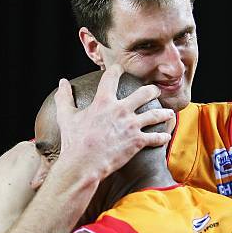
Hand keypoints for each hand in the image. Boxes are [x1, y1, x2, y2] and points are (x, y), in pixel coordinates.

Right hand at [54, 66, 172, 179]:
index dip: (117, 70)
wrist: (83, 164)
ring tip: (169, 112)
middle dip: (152, 90)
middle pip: (143, 93)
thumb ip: (64, 97)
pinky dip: (162, 137)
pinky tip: (166, 136)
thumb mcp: (66, 116)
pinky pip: (155, 138)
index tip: (121, 69)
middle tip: (155, 90)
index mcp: (103, 101)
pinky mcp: (137, 142)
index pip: (112, 77)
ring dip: (164, 113)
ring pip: (154, 114)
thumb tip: (62, 82)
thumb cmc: (74, 141)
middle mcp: (120, 110)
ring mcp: (131, 125)